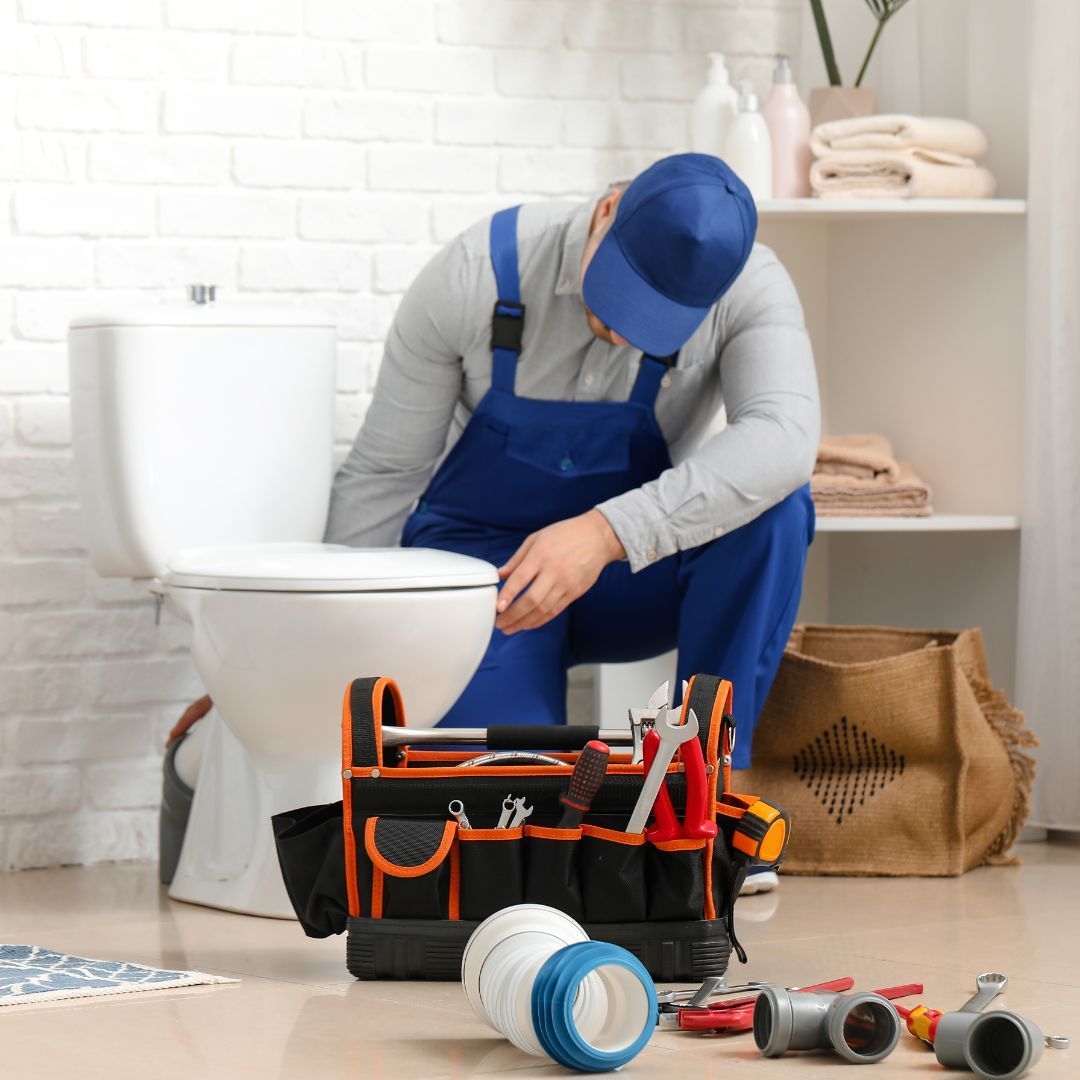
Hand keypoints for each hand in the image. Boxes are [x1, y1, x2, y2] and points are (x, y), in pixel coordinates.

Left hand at [495, 510, 625, 633]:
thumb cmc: (565, 534)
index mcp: (541, 554)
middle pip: (531, 600)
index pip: (521, 579)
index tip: (497, 607)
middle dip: (513, 615)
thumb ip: (517, 559)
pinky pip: (555, 611)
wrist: (598, 537)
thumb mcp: (536, 538)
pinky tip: (527, 624)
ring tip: (509, 628)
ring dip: (524, 622)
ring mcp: (566, 584)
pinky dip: (540, 620)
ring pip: (543, 609)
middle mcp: (554, 571)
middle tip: (499, 623)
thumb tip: (500, 575)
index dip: (508, 595)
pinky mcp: (575, 592)